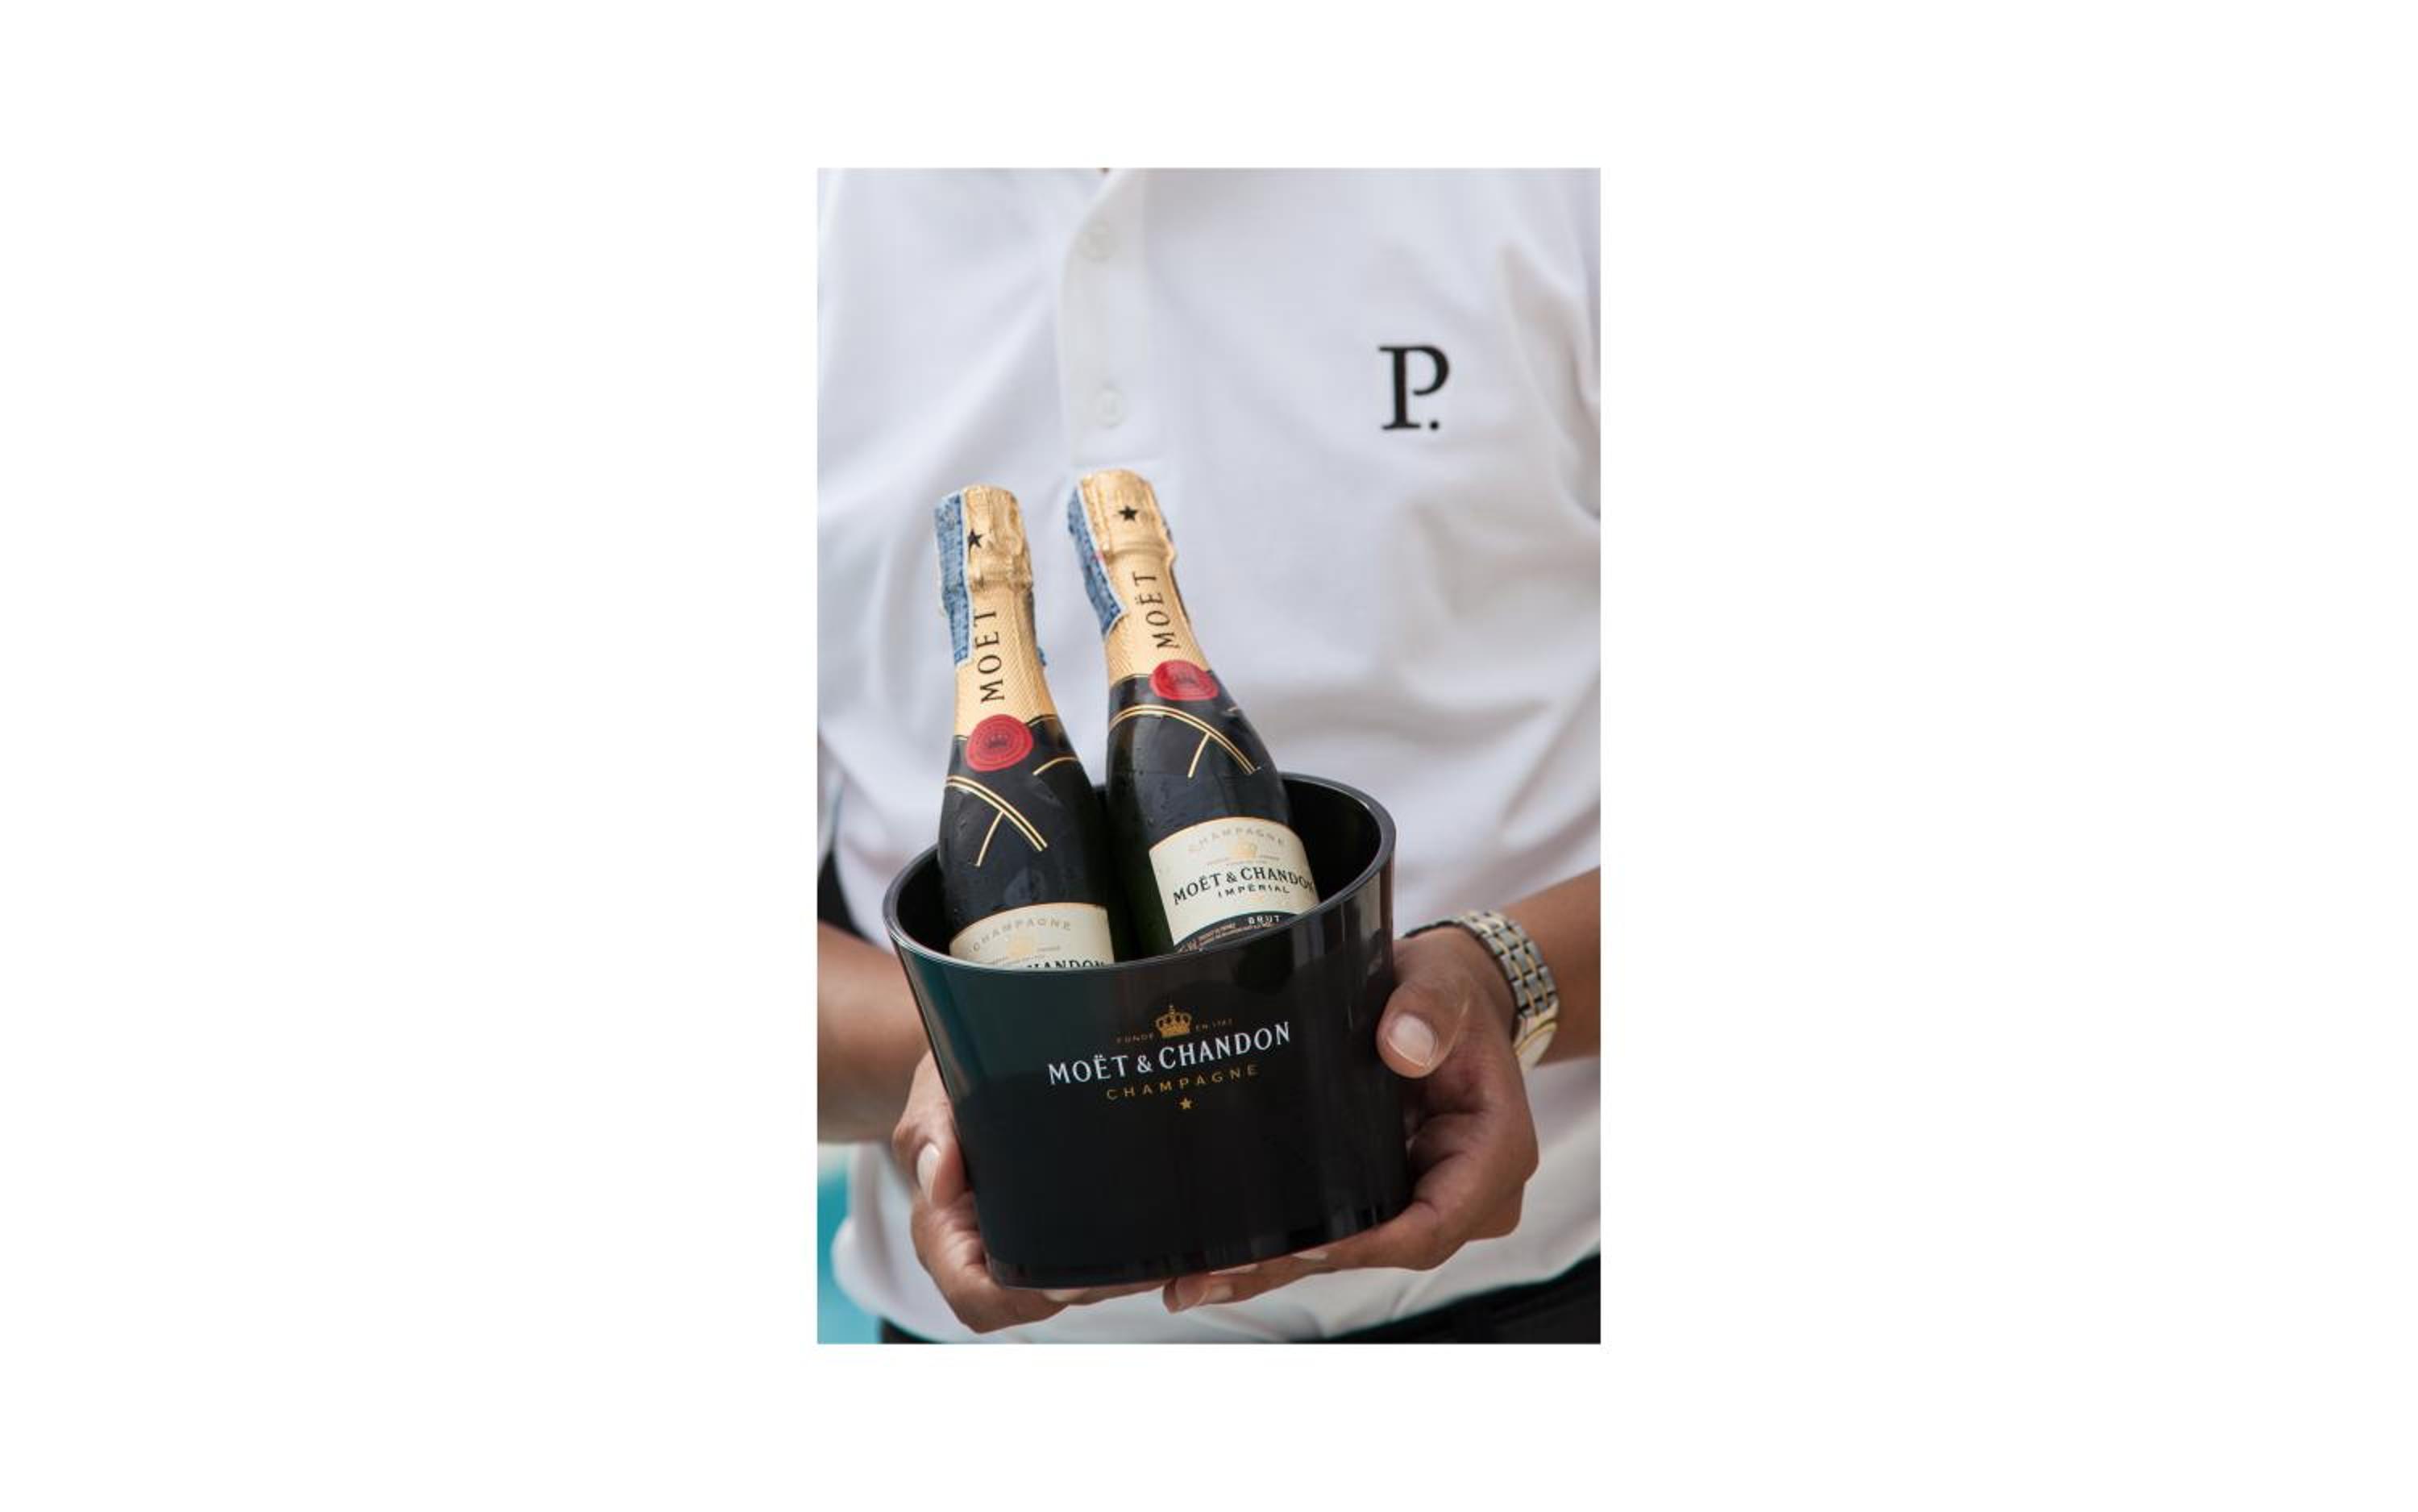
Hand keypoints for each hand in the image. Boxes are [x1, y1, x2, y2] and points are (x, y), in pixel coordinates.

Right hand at [891, 1052, 1157, 1332]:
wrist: (982, 1062)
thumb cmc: (953, 1085)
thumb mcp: (935, 1097)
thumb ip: (929, 1133)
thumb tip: (939, 1180)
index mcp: (946, 1236)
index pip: (978, 1298)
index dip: (1023, 1298)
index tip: (1067, 1281)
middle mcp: (986, 1251)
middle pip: (1037, 1301)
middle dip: (1091, 1289)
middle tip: (1143, 1262)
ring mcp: (1026, 1244)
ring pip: (1072, 1285)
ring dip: (1118, 1277)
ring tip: (1166, 1251)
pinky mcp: (1061, 1228)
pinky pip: (1090, 1256)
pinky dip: (1125, 1253)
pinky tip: (1167, 1233)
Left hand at [1158, 927, 1541, 1312]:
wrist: (1450, 1000)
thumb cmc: (1452, 996)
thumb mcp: (1445, 984)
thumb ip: (1430, 1009)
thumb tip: (1401, 1046)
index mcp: (1493, 1154)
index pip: (1432, 1223)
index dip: (1366, 1243)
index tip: (1302, 1243)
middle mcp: (1464, 1194)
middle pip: (1381, 1248)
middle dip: (1296, 1263)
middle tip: (1211, 1273)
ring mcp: (1422, 1199)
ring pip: (1350, 1248)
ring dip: (1274, 1265)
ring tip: (1194, 1278)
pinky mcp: (1384, 1193)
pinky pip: (1336, 1227)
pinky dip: (1280, 1242)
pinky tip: (1216, 1258)